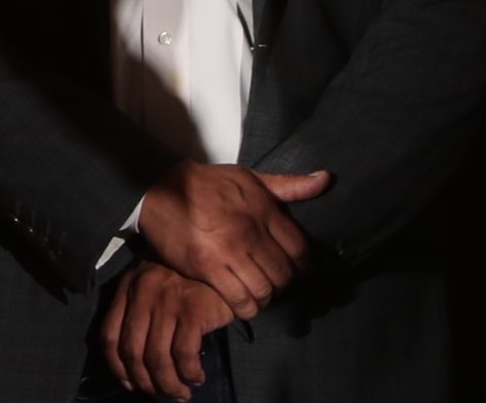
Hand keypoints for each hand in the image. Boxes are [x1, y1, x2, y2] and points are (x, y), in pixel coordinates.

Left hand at [99, 261, 233, 398]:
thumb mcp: (153, 290)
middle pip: (132, 352)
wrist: (221, 265)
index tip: (130, 384)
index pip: (108, 335)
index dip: (117, 367)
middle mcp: (142, 291)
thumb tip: (134, 366)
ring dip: (169, 385)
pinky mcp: (192, 308)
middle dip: (146, 382)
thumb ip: (139, 315)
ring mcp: (167, 299)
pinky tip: (196, 376)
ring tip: (181, 392)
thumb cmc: (186, 282)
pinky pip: (184, 354)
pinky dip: (189, 373)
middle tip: (162, 394)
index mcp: (127, 287)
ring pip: (158, 358)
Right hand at [138, 160, 330, 318]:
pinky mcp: (208, 268)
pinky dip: (247, 308)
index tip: (293, 267)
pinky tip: (243, 299)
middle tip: (272, 279)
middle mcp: (249, 231)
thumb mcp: (248, 177)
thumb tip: (326, 180)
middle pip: (284, 274)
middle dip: (283, 282)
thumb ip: (288, 184)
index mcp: (262, 208)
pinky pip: (242, 302)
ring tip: (257, 290)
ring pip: (266, 291)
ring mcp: (229, 252)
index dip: (301, 264)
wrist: (159, 188)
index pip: (300, 249)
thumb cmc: (207, 184)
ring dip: (265, 297)